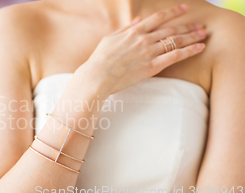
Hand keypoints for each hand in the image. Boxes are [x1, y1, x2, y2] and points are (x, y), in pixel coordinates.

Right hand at [79, 4, 205, 94]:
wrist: (97, 76)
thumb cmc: (99, 59)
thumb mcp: (109, 39)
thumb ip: (124, 29)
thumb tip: (136, 21)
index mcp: (133, 31)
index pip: (158, 18)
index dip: (173, 12)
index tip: (184, 8)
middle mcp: (143, 39)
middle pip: (171, 29)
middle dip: (187, 25)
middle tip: (200, 24)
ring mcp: (149, 52)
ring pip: (176, 40)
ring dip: (192, 36)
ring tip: (203, 34)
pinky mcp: (152, 66)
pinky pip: (175, 56)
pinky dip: (189, 51)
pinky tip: (199, 48)